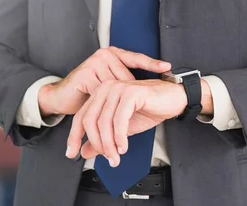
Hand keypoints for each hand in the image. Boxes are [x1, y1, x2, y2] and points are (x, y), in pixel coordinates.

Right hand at [39, 47, 170, 116]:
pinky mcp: (85, 74)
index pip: (137, 59)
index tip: (167, 67)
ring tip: (107, 109)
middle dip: (127, 97)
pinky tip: (98, 107)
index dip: (152, 64)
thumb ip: (127, 85)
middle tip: (126, 106)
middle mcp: (105, 55)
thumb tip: (152, 87)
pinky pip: (101, 94)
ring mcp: (94, 62)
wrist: (62, 97)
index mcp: (115, 55)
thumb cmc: (89, 92)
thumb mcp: (112, 87)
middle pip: (127, 80)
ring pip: (115, 88)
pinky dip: (102, 104)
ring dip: (113, 103)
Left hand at [65, 79, 188, 165]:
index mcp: (102, 93)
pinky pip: (119, 120)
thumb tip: (84, 152)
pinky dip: (120, 137)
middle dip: (97, 144)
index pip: (81, 116)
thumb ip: (104, 138)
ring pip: (104, 122)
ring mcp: (119, 89)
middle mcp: (107, 88)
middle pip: (90, 120)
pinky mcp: (132, 93)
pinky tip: (124, 146)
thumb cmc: (151, 109)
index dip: (74, 137)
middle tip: (107, 159)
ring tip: (116, 156)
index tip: (72, 153)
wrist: (175, 99)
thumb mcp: (123, 128)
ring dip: (109, 144)